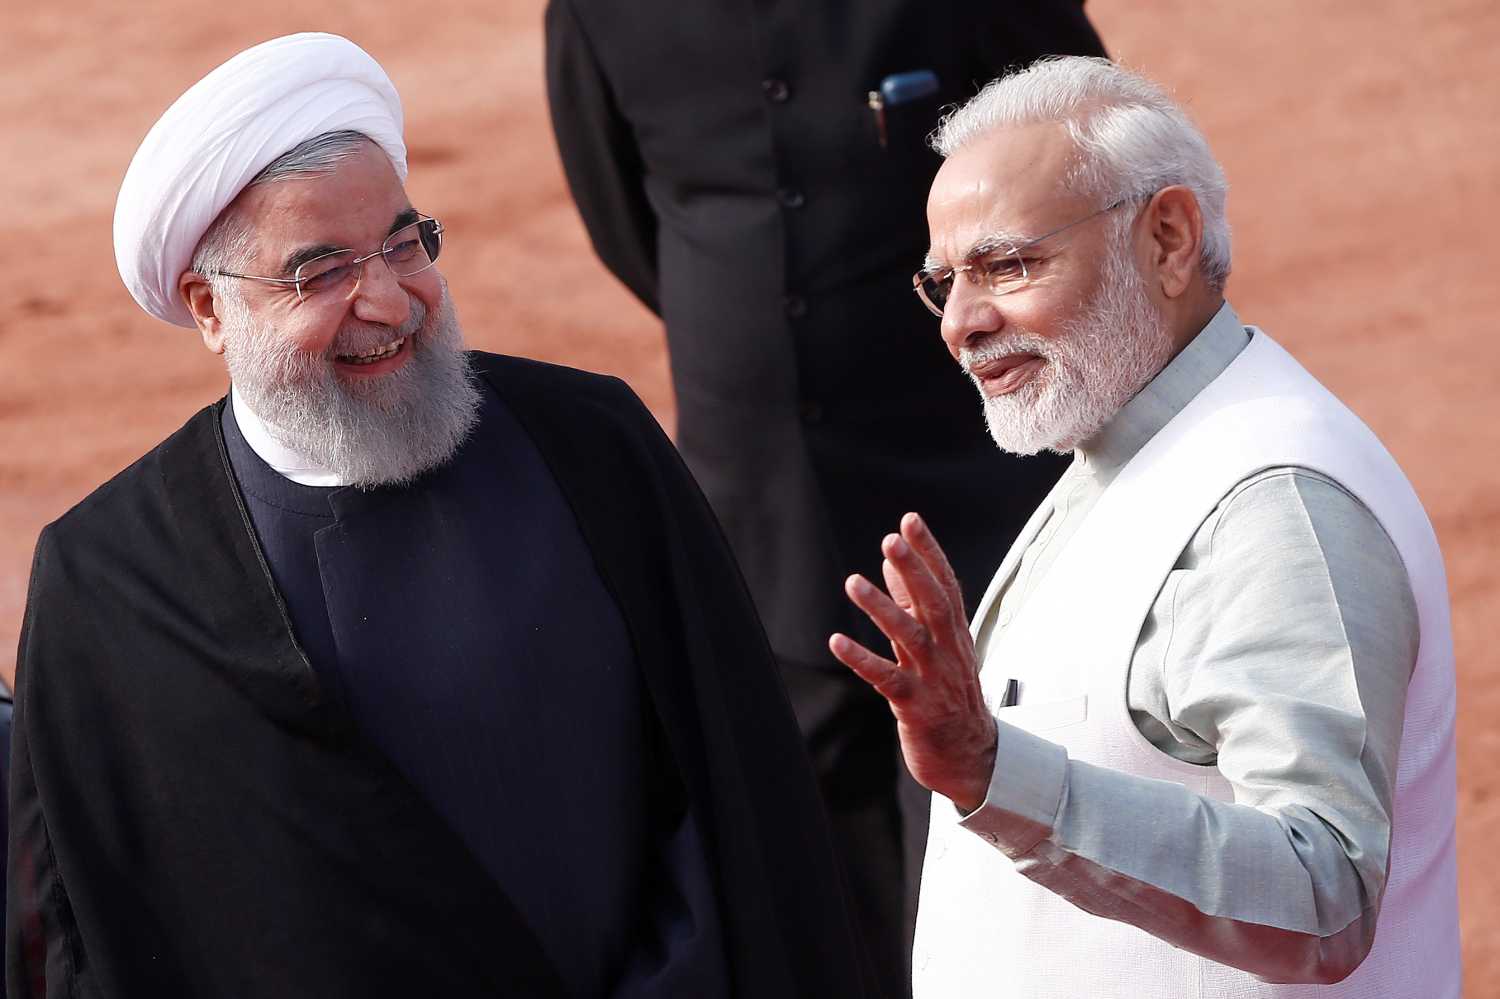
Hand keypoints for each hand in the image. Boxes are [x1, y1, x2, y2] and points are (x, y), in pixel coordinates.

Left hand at [829, 512, 996, 812]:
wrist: (971, 757)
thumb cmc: (950, 695)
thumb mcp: (936, 645)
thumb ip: (912, 605)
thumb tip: (891, 566)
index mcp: (954, 633)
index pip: (946, 584)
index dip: (929, 552)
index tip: (910, 520)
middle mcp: (947, 650)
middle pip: (934, 603)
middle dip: (914, 570)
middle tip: (891, 540)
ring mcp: (933, 679)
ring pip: (909, 637)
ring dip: (882, 609)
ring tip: (853, 582)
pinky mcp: (916, 707)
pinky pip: (887, 679)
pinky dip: (862, 660)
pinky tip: (837, 642)